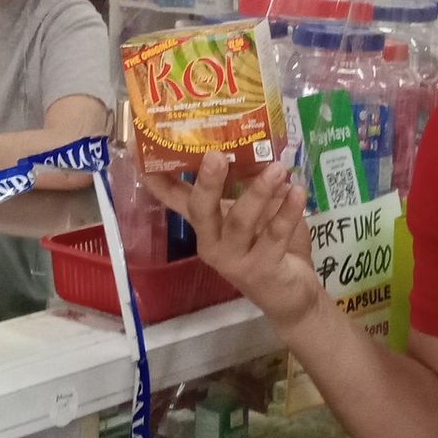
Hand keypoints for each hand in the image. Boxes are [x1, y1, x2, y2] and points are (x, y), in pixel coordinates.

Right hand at [148, 151, 321, 332]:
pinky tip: (297, 192)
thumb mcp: (252, 212)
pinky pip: (274, 236)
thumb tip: (249, 142)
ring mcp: (234, 260)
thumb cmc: (267, 244)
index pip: (174, 199)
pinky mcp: (262, 270)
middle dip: (208, 182)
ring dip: (258, 192)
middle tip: (216, 155)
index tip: (140, 151)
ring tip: (277, 168)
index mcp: (204, 225)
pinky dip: (287, 212)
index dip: (158, 178)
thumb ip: (246, 185)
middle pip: (201, 211)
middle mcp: (211, 243)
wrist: (290, 295)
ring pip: (240, 222)